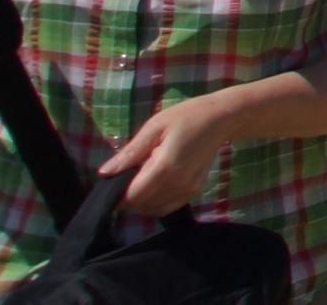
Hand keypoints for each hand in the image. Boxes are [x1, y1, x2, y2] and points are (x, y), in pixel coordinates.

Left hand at [104, 90, 244, 216]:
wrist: (222, 118)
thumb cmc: (186, 116)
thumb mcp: (154, 127)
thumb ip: (130, 152)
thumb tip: (104, 173)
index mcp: (165, 167)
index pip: (132, 196)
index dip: (117, 195)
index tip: (113, 181)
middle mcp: (178, 184)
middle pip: (141, 205)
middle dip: (128, 196)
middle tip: (128, 174)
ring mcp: (188, 190)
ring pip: (153, 210)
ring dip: (141, 201)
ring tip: (142, 178)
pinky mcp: (194, 191)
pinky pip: (167, 207)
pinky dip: (155, 203)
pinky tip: (156, 184)